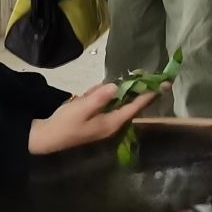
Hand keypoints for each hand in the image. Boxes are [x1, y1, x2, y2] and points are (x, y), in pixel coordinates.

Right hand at [29, 83, 158, 156]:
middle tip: (145, 73)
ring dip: (119, 90)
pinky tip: (94, 92)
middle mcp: (112, 122)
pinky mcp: (96, 117)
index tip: (164, 84)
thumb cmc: (65, 124)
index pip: (136, 106)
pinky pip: (106, 102)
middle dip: (137, 88)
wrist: (47, 137)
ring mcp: (104, 120)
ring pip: (118, 100)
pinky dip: (104, 94)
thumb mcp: (81, 110)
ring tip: (123, 80)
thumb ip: (99, 98)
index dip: (149, 94)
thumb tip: (116, 87)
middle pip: (131, 103)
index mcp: (112, 122)